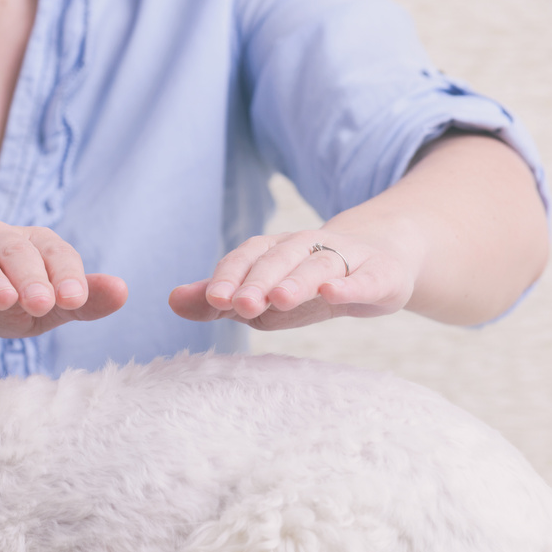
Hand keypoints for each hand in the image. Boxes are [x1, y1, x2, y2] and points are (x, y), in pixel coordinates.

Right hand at [0, 219, 127, 337]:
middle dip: (32, 275)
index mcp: (28, 244)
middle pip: (15, 249)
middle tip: (44, 304)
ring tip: (6, 300)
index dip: (65, 272)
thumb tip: (123, 291)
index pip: (53, 250)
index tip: (75, 299)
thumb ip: (80, 302)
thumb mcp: (41, 307)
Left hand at [168, 228, 419, 330]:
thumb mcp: (259, 297)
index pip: (247, 257)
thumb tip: (172, 301)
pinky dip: (348, 285)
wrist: (378, 263)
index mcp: (274, 250)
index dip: (231, 276)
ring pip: (318, 265)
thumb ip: (217, 301)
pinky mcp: (379, 274)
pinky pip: (363, 278)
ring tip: (279, 299)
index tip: (214, 299)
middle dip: (258, 281)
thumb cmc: (305, 287)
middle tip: (241, 305)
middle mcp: (306, 246)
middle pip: (279, 259)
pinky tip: (333, 293)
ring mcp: (345, 257)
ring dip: (297, 281)